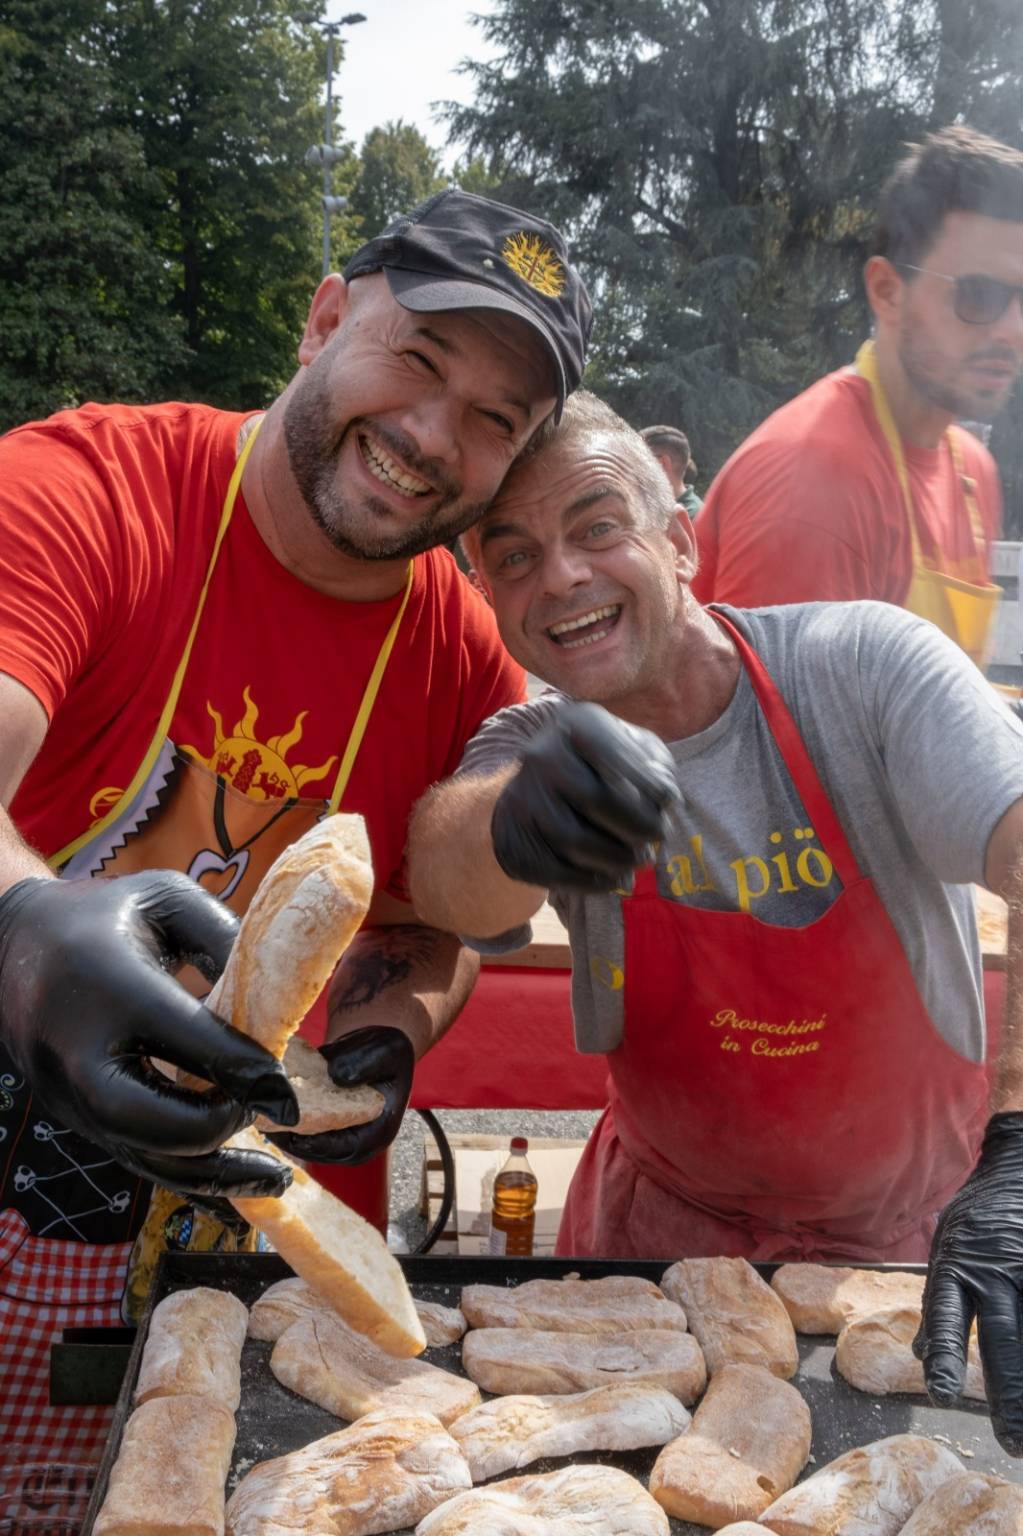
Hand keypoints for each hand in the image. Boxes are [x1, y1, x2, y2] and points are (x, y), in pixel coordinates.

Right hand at [0, 873, 297, 1199]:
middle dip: (215, 1127)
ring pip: (137, 1155)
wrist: (9, 941)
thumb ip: (222, 937)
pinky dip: (186, 1175)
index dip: (243, 1070)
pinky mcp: (71, 1115)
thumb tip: (280, 999)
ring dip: (210, 1174)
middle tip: (268, 1115)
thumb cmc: (102, 914)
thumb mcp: (165, 898)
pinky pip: (131, 1157)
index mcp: (107, 983)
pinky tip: (234, 1180)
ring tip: (275, 1177)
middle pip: (144, 1118)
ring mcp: (66, 1090)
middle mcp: (76, 1047)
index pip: (183, 1039)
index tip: (288, 1092)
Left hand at [270, 1025, 414, 1165]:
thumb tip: (336, 1076)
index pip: (342, 1148)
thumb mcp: (385, 1048)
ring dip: (279, 1129)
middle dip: (287, 1136)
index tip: (286, 1130)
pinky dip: (280, 1119)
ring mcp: (336, 1138)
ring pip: (302, 1143)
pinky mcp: (320, 1129)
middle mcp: (356, 1142)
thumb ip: (364, 1062)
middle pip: (316, 1150)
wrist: (373, 1049)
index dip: (312, 1142)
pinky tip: (262, 1102)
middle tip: (260, 1118)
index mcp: (378, 1132)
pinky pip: (297, 1130)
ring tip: (255, 1111)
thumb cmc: (385, 1050)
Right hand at [491, 701, 680, 890]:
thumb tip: (662, 800)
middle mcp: (540, 756)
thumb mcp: (635, 748)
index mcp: (575, 723)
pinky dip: (593, 882)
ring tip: (640, 860)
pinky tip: (616, 880)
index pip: (612, 753)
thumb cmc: (605, 764)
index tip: (670, 801)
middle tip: (659, 837)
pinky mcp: (512, 837)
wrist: (544, 787)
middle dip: (638, 825)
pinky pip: (553, 870)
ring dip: (618, 859)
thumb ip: (655, 765)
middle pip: (596, 799)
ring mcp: (520, 797)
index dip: (647, 782)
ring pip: (574, 840)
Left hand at [914, 1112, 1022, 1453]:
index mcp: (957, 1266)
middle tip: (1014, 1444)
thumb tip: (920, 1357)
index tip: (940, 1395)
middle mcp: (994, 1269)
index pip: (948, 1317)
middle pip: (1005, 1340)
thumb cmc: (980, 1213)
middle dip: (1011, 1397)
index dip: (945, 1355)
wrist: (1018, 1162)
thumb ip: (938, 1304)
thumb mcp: (945, 1246)